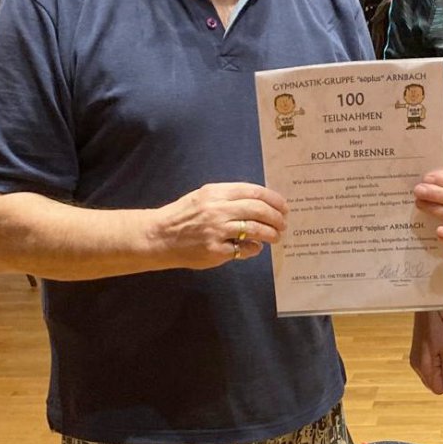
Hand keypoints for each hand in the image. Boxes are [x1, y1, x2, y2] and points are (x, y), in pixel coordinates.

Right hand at [154, 181, 287, 268]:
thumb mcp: (204, 196)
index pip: (254, 192)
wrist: (159, 236)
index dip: (273, 199)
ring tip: (276, 236)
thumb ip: (229, 197)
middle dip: (276, 217)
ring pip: (254, 230)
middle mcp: (217, 209)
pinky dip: (254, 248)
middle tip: (283, 223)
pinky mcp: (214, 251)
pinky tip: (257, 248)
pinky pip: (243, 249)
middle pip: (258, 209)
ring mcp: (216, 231)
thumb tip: (261, 201)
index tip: (283, 205)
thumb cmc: (184, 215)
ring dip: (270, 233)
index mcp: (216, 193)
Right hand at [410, 309, 442, 394]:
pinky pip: (428, 366)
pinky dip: (436, 362)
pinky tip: (440, 349)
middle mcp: (416, 365)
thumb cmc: (438, 322)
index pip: (438, 390)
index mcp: (423, 366)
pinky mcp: (417, 352)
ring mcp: (415, 358)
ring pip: (431, 375)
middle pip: (434, 384)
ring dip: (440, 369)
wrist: (429, 304)